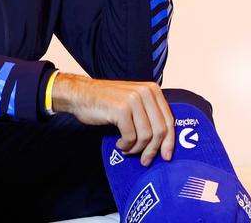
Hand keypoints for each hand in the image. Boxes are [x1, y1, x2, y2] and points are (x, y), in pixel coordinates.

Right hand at [52, 73, 174, 166]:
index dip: (169, 141)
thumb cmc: (104, 101)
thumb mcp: (132, 101)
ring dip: (137, 149)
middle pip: (160, 130)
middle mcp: (145, 92)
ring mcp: (133, 100)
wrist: (80, 94)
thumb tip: (163, 141)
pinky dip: (126, 145)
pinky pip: (131, 137)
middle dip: (153, 150)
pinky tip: (119, 144)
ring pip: (146, 136)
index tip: (166, 156)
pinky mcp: (121, 109)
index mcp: (151, 89)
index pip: (169, 120)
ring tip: (127, 150)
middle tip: (146, 160)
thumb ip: (148, 113)